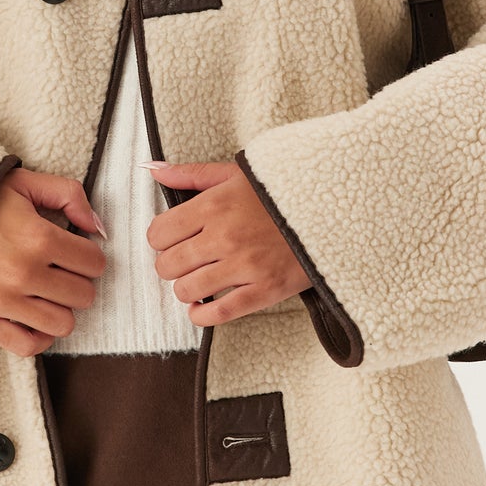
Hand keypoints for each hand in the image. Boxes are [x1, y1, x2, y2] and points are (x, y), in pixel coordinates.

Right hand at [0, 166, 106, 355]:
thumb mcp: (24, 182)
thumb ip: (69, 195)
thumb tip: (97, 228)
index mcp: (38, 237)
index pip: (94, 263)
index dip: (89, 256)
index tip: (76, 252)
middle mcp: (22, 273)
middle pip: (82, 295)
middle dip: (77, 281)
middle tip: (61, 271)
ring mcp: (1, 301)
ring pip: (62, 324)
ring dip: (61, 308)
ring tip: (47, 293)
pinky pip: (27, 346)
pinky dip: (38, 336)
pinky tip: (34, 317)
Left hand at [143, 159, 312, 327]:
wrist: (332, 209)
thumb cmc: (280, 192)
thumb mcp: (235, 173)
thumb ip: (191, 174)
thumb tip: (153, 170)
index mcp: (214, 205)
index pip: (159, 233)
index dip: (161, 239)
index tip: (173, 240)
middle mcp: (225, 236)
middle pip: (168, 265)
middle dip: (171, 265)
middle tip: (186, 260)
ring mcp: (244, 266)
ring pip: (187, 290)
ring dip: (186, 289)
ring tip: (199, 279)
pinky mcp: (264, 290)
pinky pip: (217, 313)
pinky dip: (201, 315)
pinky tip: (202, 306)